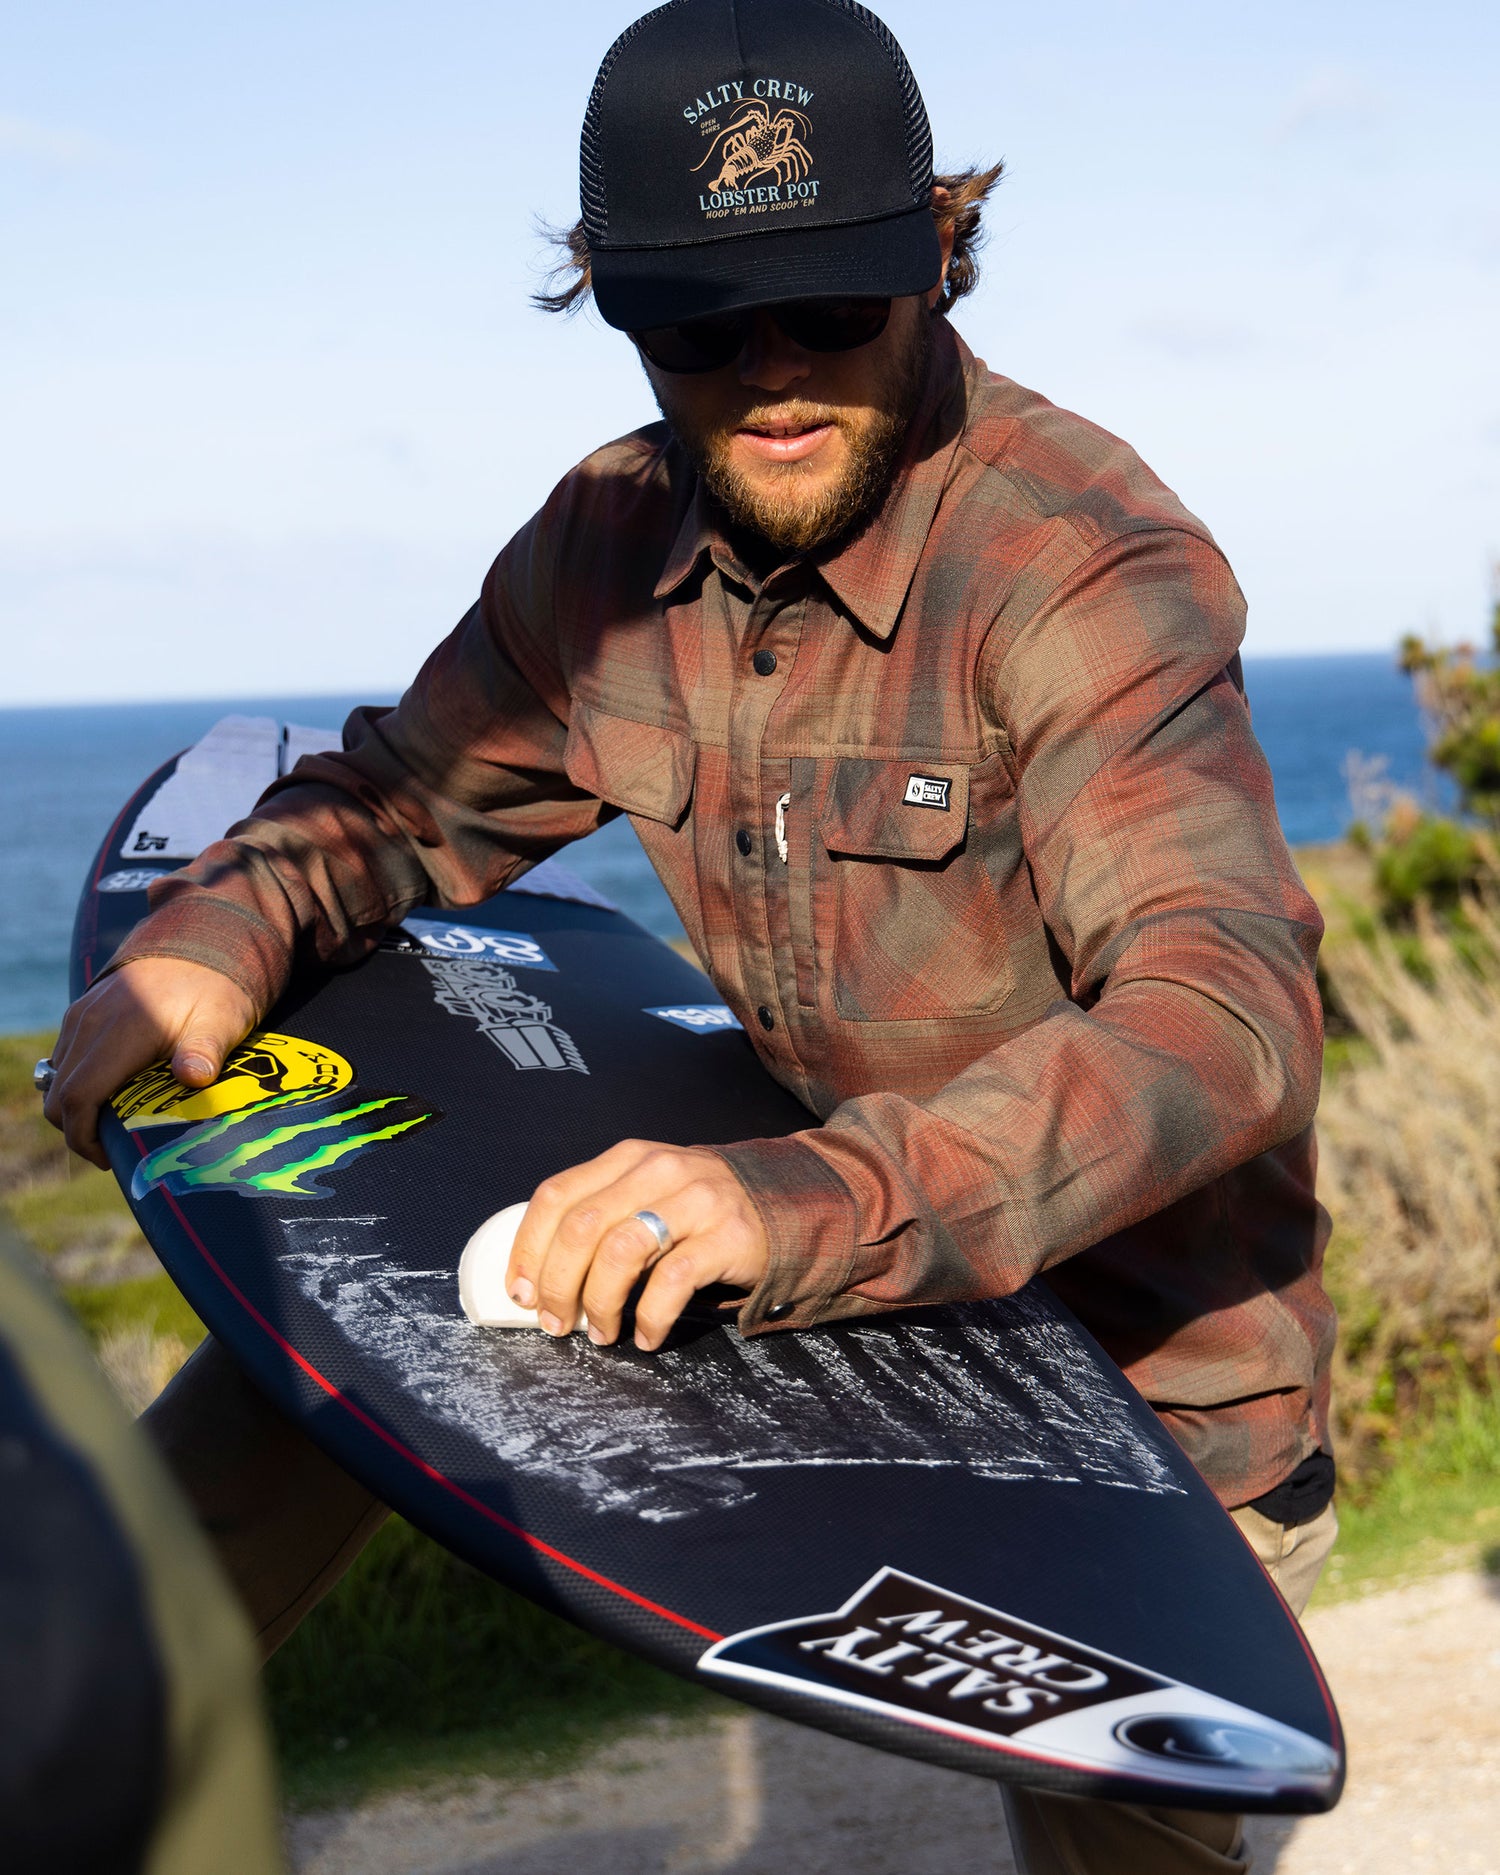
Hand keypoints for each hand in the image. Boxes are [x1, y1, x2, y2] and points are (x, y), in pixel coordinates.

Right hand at [44, 958, 258, 1167]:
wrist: (200, 941)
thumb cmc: (215, 989)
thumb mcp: (222, 1020)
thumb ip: (206, 1049)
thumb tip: (194, 1075)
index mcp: (120, 1031)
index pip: (78, 1096)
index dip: (84, 1137)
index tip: (111, 1158)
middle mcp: (89, 1023)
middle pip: (58, 1095)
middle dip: (78, 1132)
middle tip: (117, 1150)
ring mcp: (81, 1017)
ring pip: (57, 1079)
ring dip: (77, 1109)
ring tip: (119, 1125)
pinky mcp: (81, 1013)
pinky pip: (65, 1060)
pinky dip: (77, 1085)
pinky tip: (115, 1095)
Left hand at [505, 1140, 769, 1350]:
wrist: (783, 1203)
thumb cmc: (698, 1210)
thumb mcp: (648, 1191)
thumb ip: (603, 1212)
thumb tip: (540, 1274)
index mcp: (627, 1159)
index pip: (557, 1195)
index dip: (528, 1248)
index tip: (520, 1292)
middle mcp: (658, 1171)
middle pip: (582, 1227)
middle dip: (558, 1284)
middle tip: (556, 1323)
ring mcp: (695, 1200)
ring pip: (620, 1252)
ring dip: (599, 1304)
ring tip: (601, 1334)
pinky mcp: (728, 1235)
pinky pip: (672, 1282)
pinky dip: (650, 1318)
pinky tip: (647, 1337)